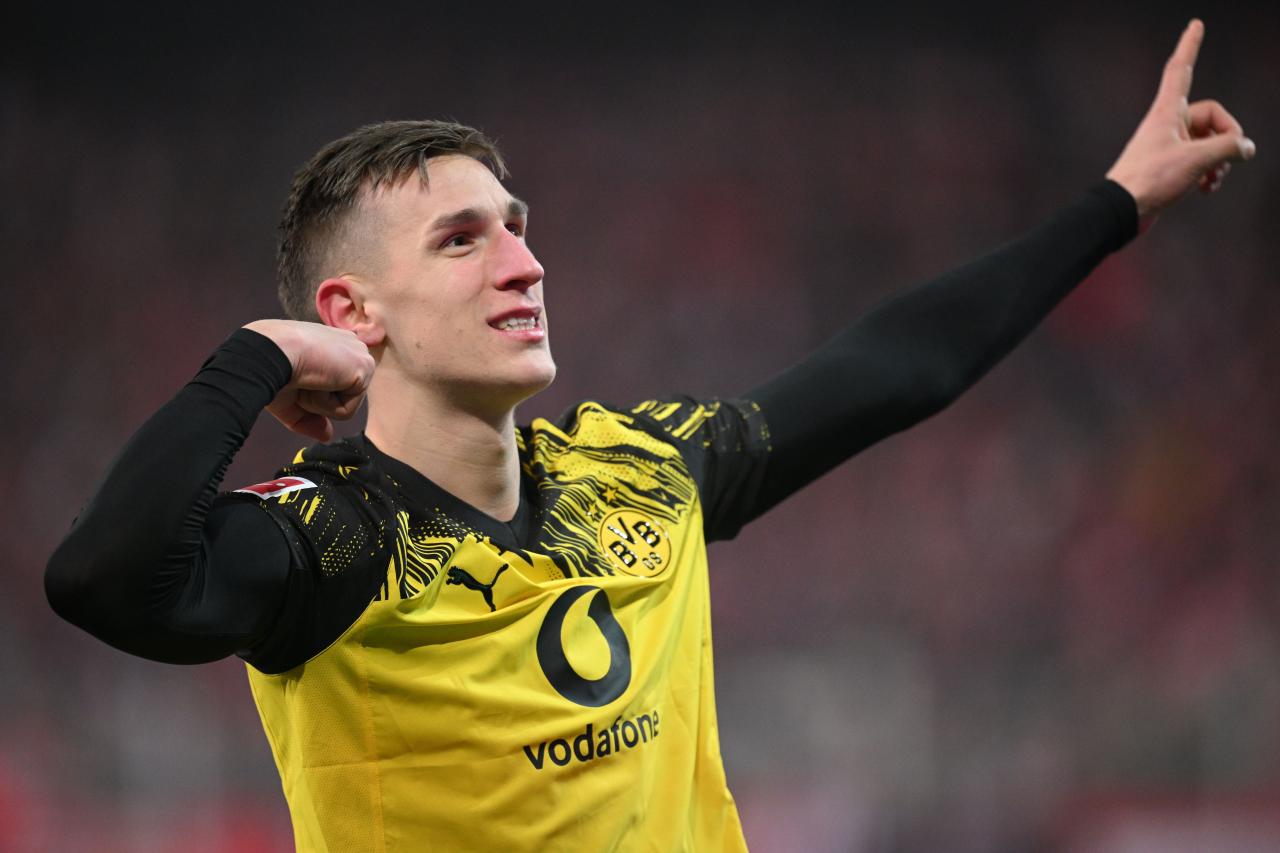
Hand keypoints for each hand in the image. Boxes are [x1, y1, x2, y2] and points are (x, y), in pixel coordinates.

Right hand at [243, 319, 376, 441]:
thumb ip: (309, 418)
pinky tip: (315, 380)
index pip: (337, 382)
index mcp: (334, 344)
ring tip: (305, 379)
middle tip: (298, 378)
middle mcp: (351, 346)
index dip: (315, 391)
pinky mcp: (364, 368)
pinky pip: (346, 411)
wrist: (267, 352)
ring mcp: (361, 356)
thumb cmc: (269, 367)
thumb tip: (327, 436)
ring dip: (318, 402)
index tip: (296, 377)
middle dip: (315, 399)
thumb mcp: (288, 398)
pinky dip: (324, 404)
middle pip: (342, 396)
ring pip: (344, 405)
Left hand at [1105, 19, 1255, 232]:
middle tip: (1230, 157)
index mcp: (1167, 111)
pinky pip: (1198, 160)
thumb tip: (1246, 146)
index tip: (1196, 24)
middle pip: (1210, 116)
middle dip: (1227, 136)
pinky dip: (1208, 172)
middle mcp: (1167, 124)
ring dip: (1219, 159)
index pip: (1181, 69)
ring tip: (1214, 179)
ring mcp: (1167, 145)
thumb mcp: (1197, 160)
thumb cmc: (1150, 180)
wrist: (1121, 211)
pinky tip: (1207, 188)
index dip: (1190, 46)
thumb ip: (1228, 147)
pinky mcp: (1167, 166)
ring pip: (1206, 141)